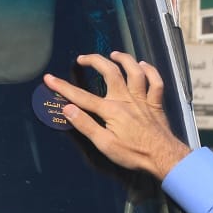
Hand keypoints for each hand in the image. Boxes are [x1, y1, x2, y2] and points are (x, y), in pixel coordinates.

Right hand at [44, 52, 190, 181]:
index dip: (63, 87)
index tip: (49, 78)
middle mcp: (126, 99)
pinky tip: (144, 65)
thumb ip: (85, 125)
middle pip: (110, 72)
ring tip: (113, 54)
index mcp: (111, 110)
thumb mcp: (104, 144)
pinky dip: (151, 71)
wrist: (163, 157)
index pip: (82, 96)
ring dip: (124, 59)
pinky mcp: (155, 104)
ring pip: (135, 71)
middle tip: (83, 58)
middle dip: (94, 61)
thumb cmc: (133, 154)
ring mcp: (142, 99)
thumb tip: (68, 109)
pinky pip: (155, 82)